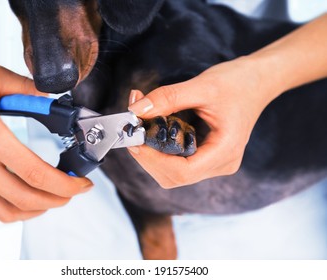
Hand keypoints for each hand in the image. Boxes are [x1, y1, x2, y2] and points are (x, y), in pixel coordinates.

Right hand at [0, 65, 91, 221]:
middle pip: (26, 198)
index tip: (82, 183)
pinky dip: (14, 211)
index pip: (36, 172)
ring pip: (7, 211)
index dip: (65, 184)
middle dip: (59, 199)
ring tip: (55, 197)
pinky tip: (26, 201)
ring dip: (38, 209)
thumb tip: (52, 99)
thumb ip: (27, 88)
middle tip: (74, 190)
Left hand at [127, 57, 277, 187]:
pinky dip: (161, 149)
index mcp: (226, 151)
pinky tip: (155, 129)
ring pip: (173, 172)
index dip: (154, 160)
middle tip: (134, 129)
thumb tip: (136, 110)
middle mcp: (221, 164)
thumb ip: (168, 98)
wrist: (258, 81)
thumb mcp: (202, 86)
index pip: (183, 172)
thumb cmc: (238, 82)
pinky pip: (178, 162)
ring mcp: (214, 163)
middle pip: (174, 176)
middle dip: (149, 156)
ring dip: (152, 152)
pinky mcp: (207, 156)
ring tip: (144, 125)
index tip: (135, 140)